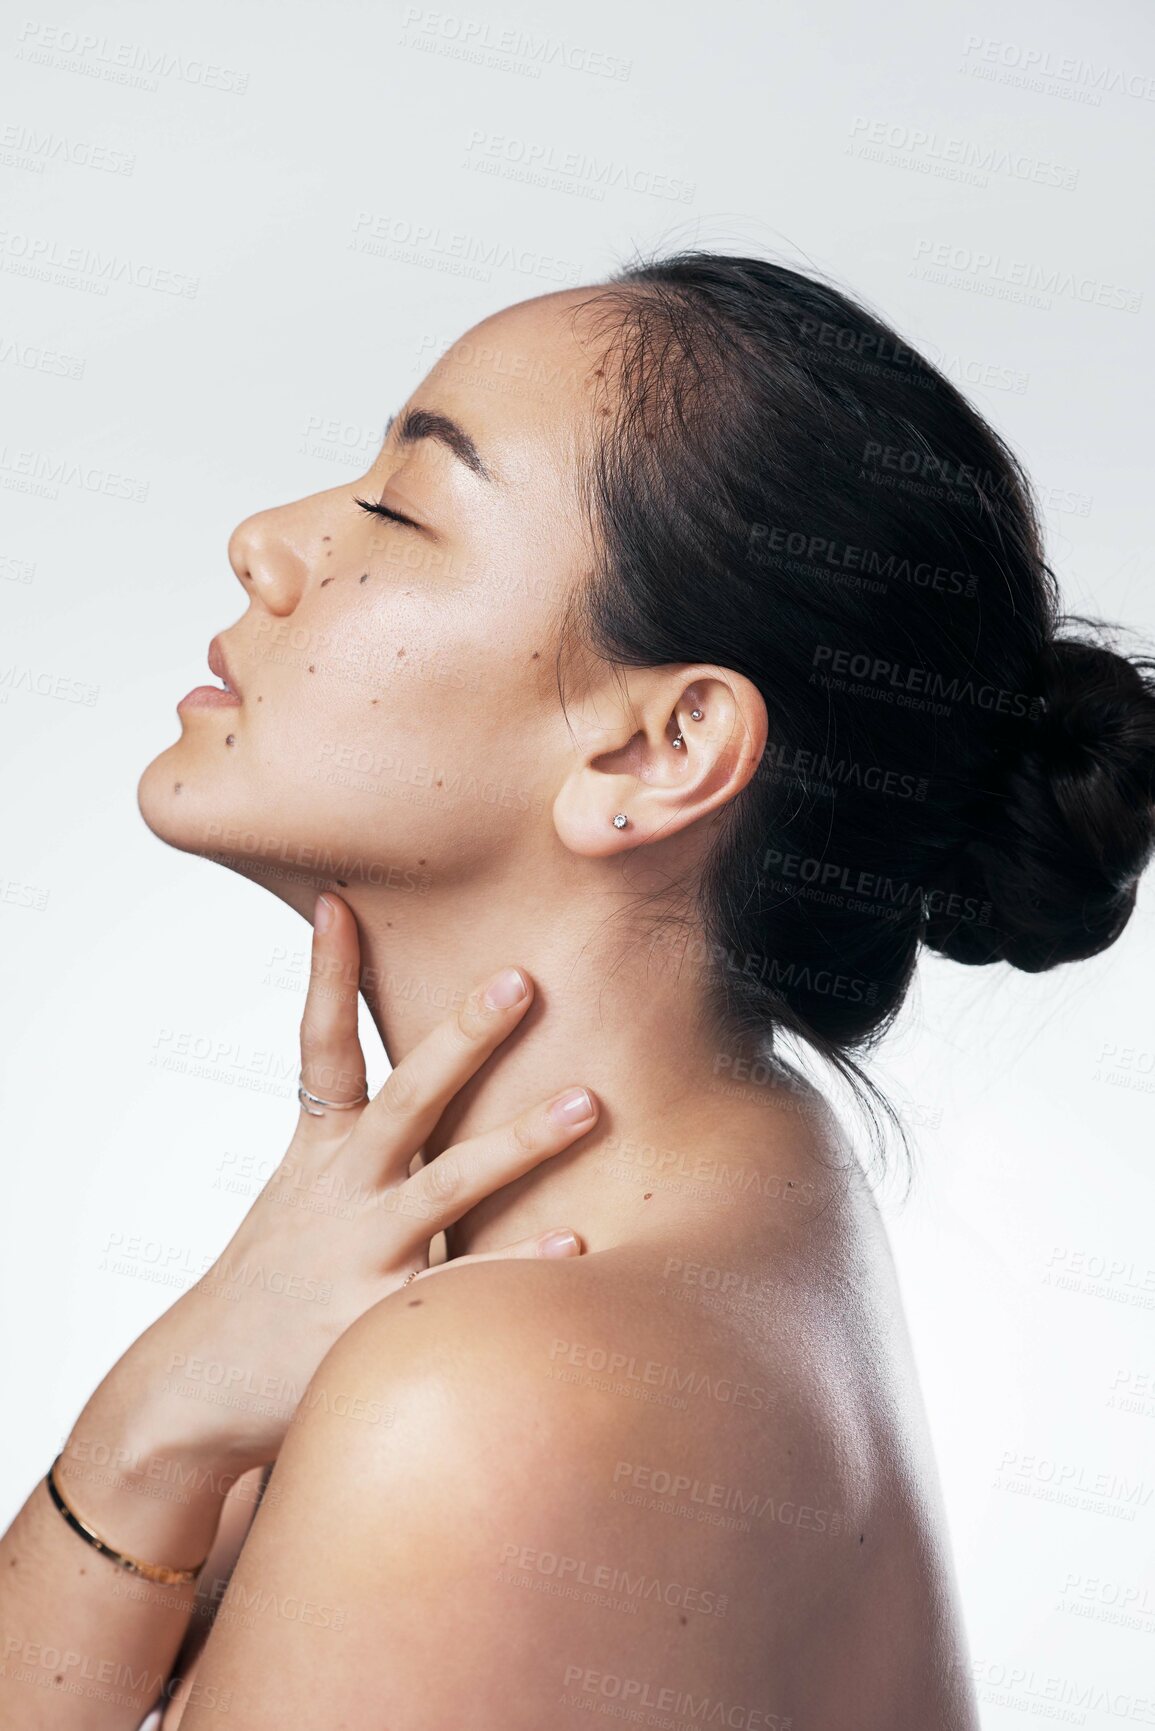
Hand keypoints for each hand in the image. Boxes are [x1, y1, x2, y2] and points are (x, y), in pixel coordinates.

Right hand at [66, 893, 595, 1494]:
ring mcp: (360, 1256)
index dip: (328, 974)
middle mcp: (340, 1192)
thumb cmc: (274, 1276)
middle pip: (405, 1101)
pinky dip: (520, 1265)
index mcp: (322, 1152)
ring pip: (444, 1188)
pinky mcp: (380, 1321)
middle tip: (520, 980)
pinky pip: (464, 1287)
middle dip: (462, 1039)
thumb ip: (355, 1130)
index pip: (320, 1046)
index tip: (341, 902)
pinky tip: (578, 1242)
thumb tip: (414, 1080)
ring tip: (586, 1103)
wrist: (202, 1385)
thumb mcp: (302, 1188)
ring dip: (517, 1144)